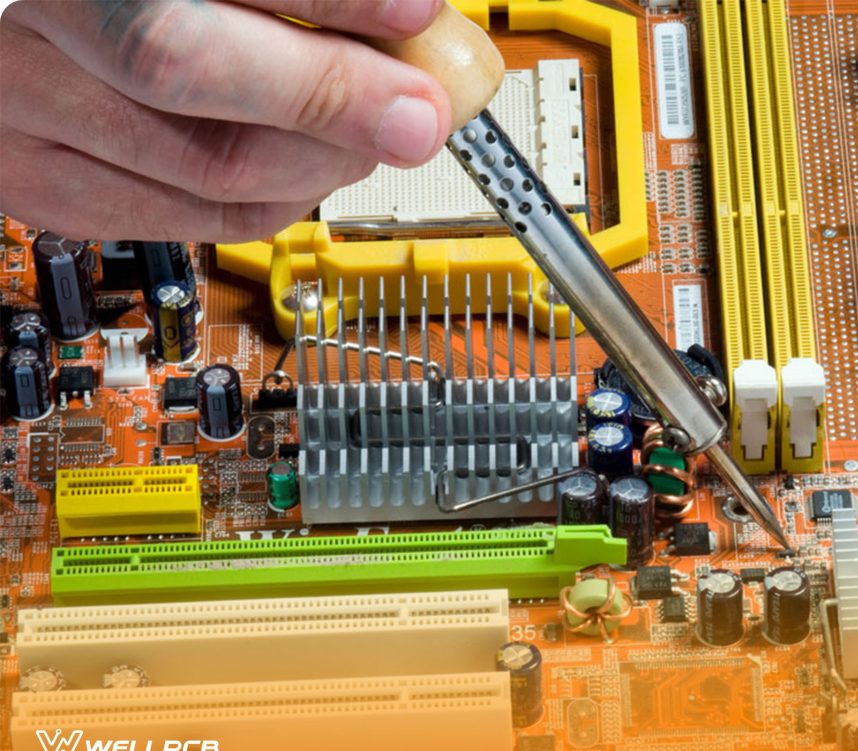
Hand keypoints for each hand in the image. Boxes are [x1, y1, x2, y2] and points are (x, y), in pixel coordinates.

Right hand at [0, 0, 450, 241]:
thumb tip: (413, 24)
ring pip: (207, 169)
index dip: (327, 0)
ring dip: (325, 161)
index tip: (416, 14)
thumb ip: (301, 4)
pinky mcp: (54, 187)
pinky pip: (199, 221)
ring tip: (382, 131)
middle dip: (331, 97)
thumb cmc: (151, 7)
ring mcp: (35, 111)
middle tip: (417, 113)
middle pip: (185, 67)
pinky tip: (321, 165)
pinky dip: (285, 200)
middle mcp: (49, 21)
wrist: (45, 31)